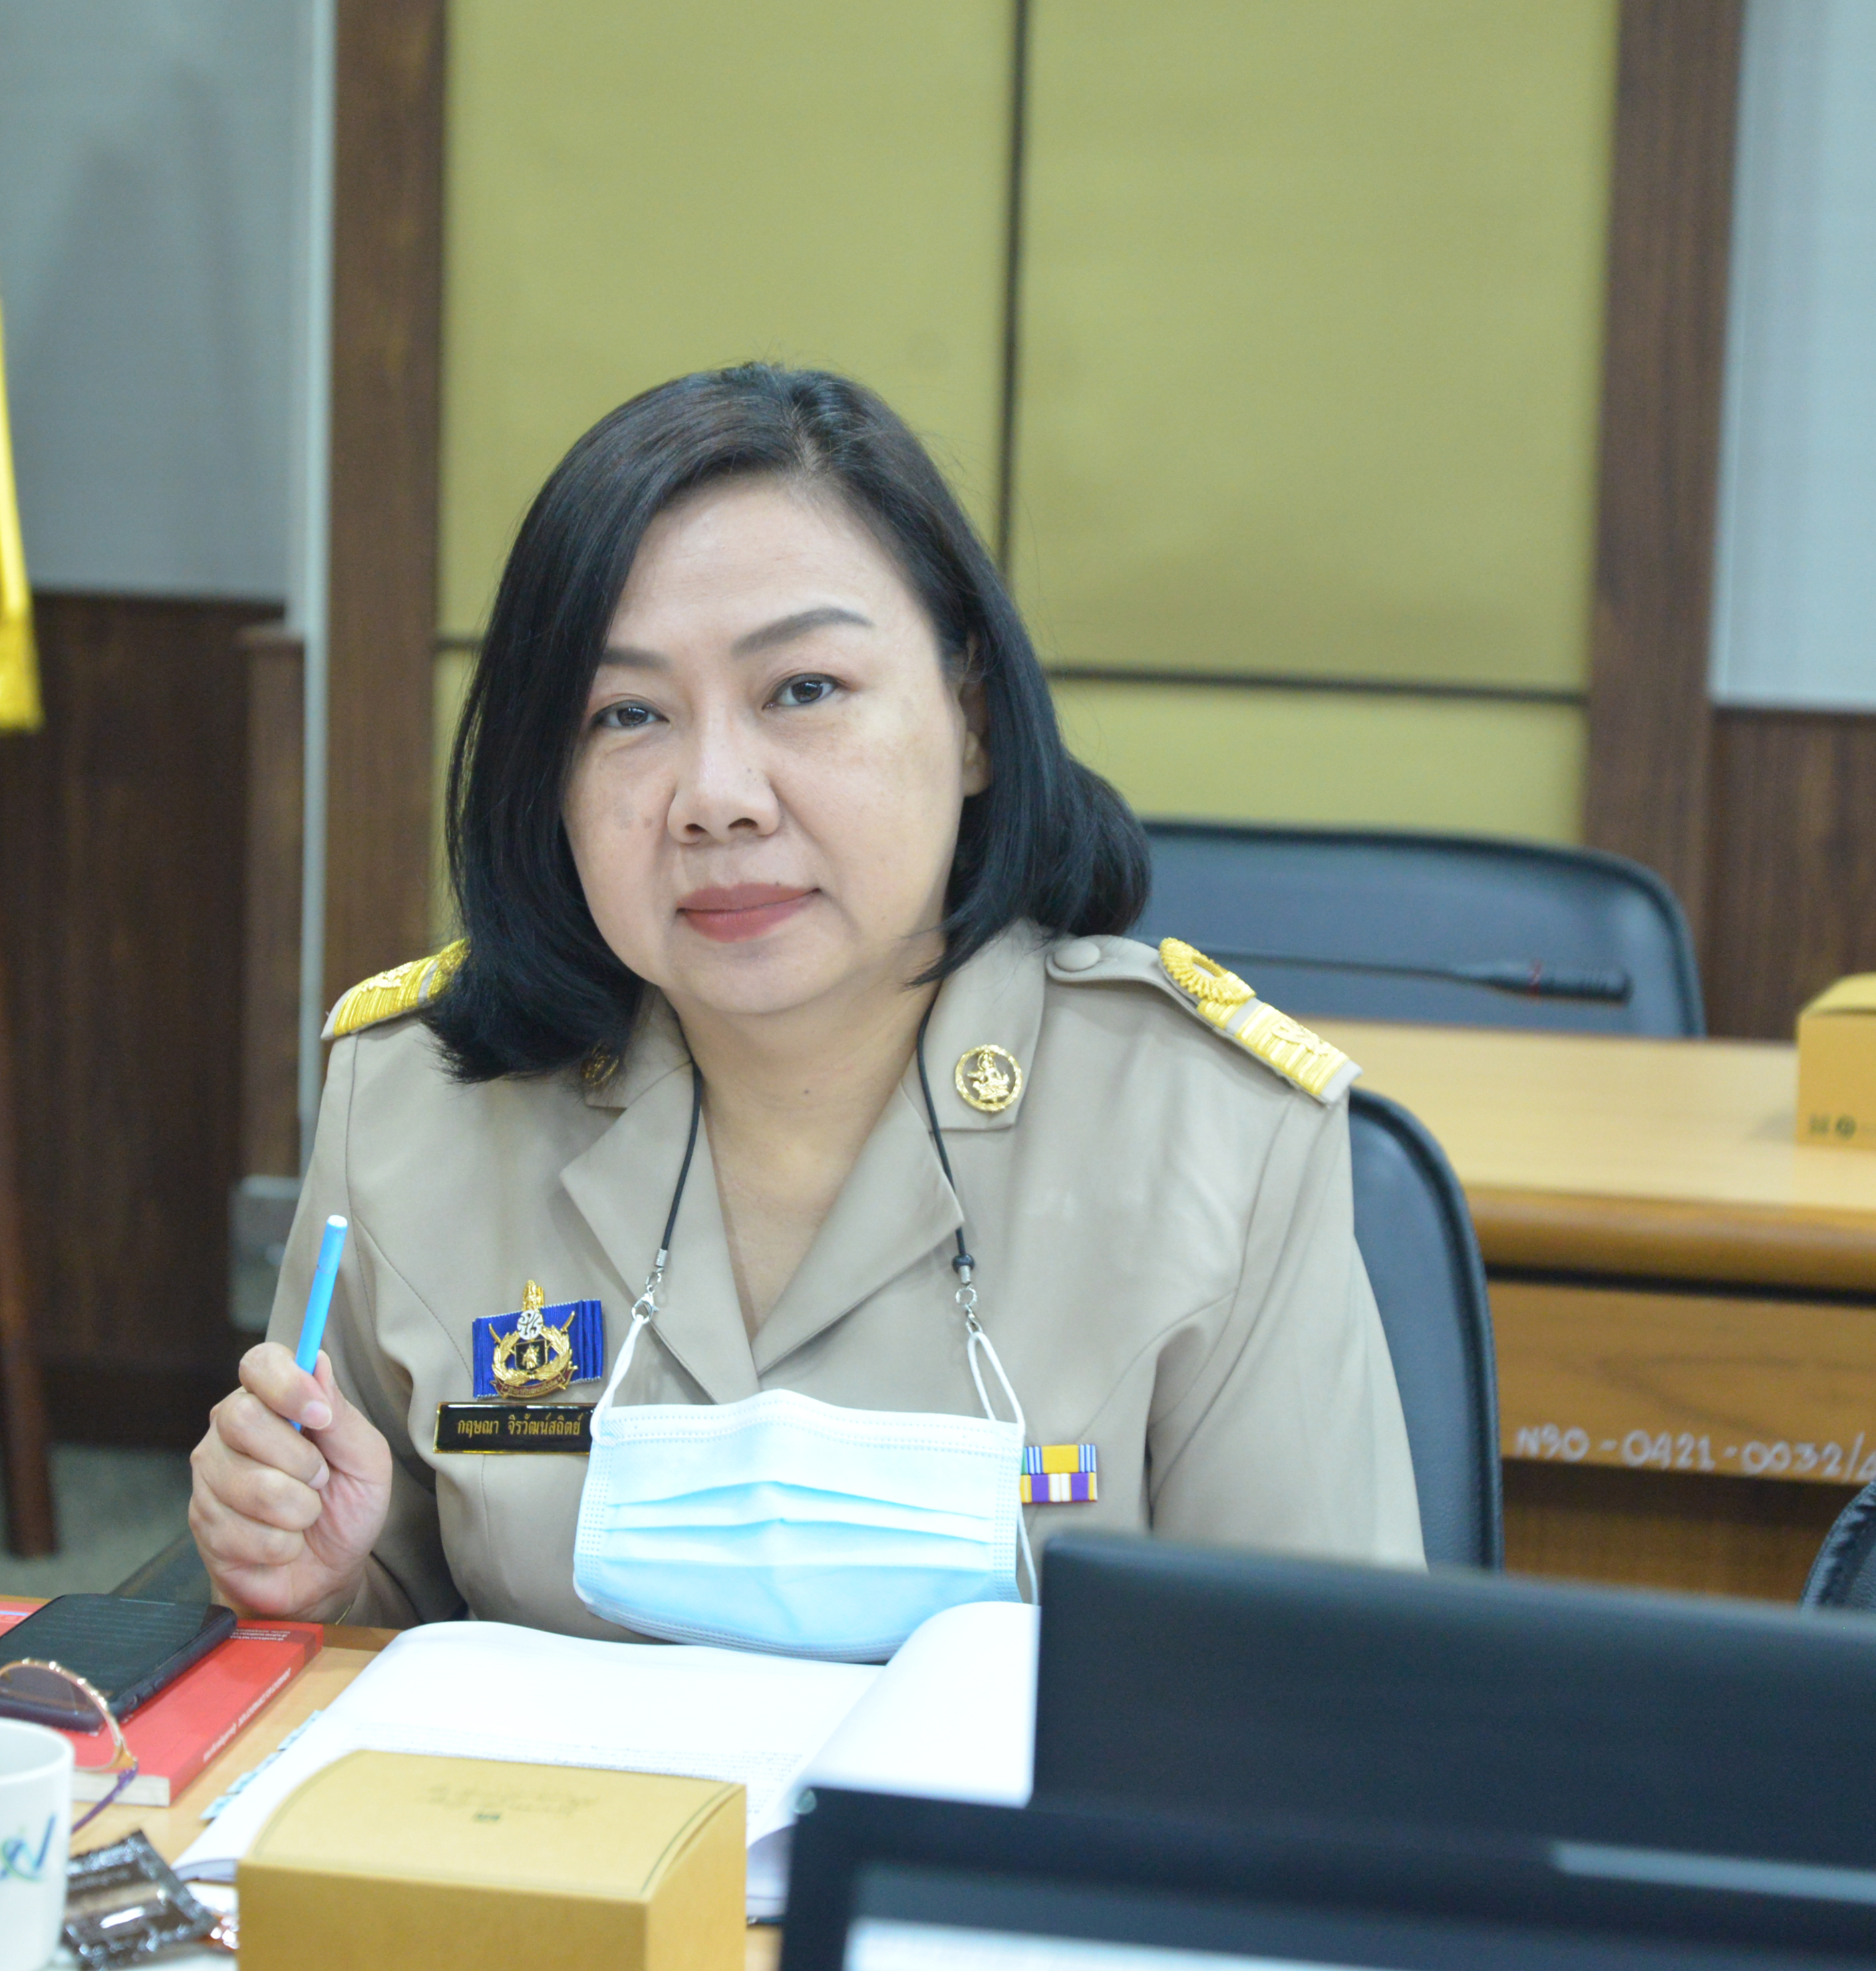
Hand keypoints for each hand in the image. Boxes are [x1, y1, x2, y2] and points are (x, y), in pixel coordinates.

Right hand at [189, 1344, 391, 1620]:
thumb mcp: (365, 1458)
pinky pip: (241, 1532)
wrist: (328, 1574)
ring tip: (305, 1513)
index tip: (320, 1415)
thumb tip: (318, 1363)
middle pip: (243, 1419)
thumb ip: (342, 1413)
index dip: (287, 1384)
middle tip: (320, 1478)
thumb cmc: (348, 1505)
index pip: (259, 1363)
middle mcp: (231, 1428)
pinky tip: (284, 1542)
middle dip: (299, 1459)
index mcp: (273, 1400)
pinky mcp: (201, 1521)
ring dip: (298, 1509)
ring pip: (248, 1483)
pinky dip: (281, 1544)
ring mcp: (210, 1474)